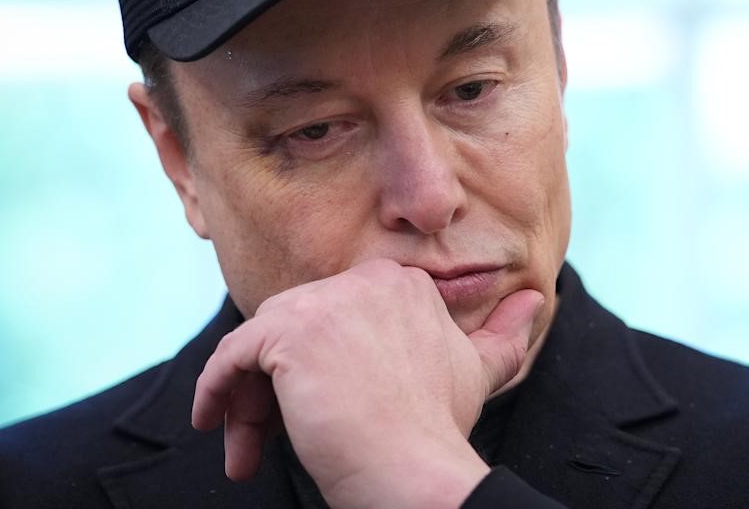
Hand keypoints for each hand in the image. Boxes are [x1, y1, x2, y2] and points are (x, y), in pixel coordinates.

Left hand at [191, 259, 543, 508]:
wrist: (416, 469)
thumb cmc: (439, 429)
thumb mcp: (478, 370)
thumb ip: (503, 332)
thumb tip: (536, 298)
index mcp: (399, 283)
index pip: (331, 317)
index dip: (316, 370)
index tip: (315, 414)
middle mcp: (364, 280)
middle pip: (293, 330)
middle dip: (276, 388)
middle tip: (268, 441)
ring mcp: (325, 302)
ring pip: (261, 346)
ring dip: (246, 400)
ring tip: (246, 451)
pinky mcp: (289, 333)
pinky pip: (232, 354)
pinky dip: (215, 389)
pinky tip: (212, 423)